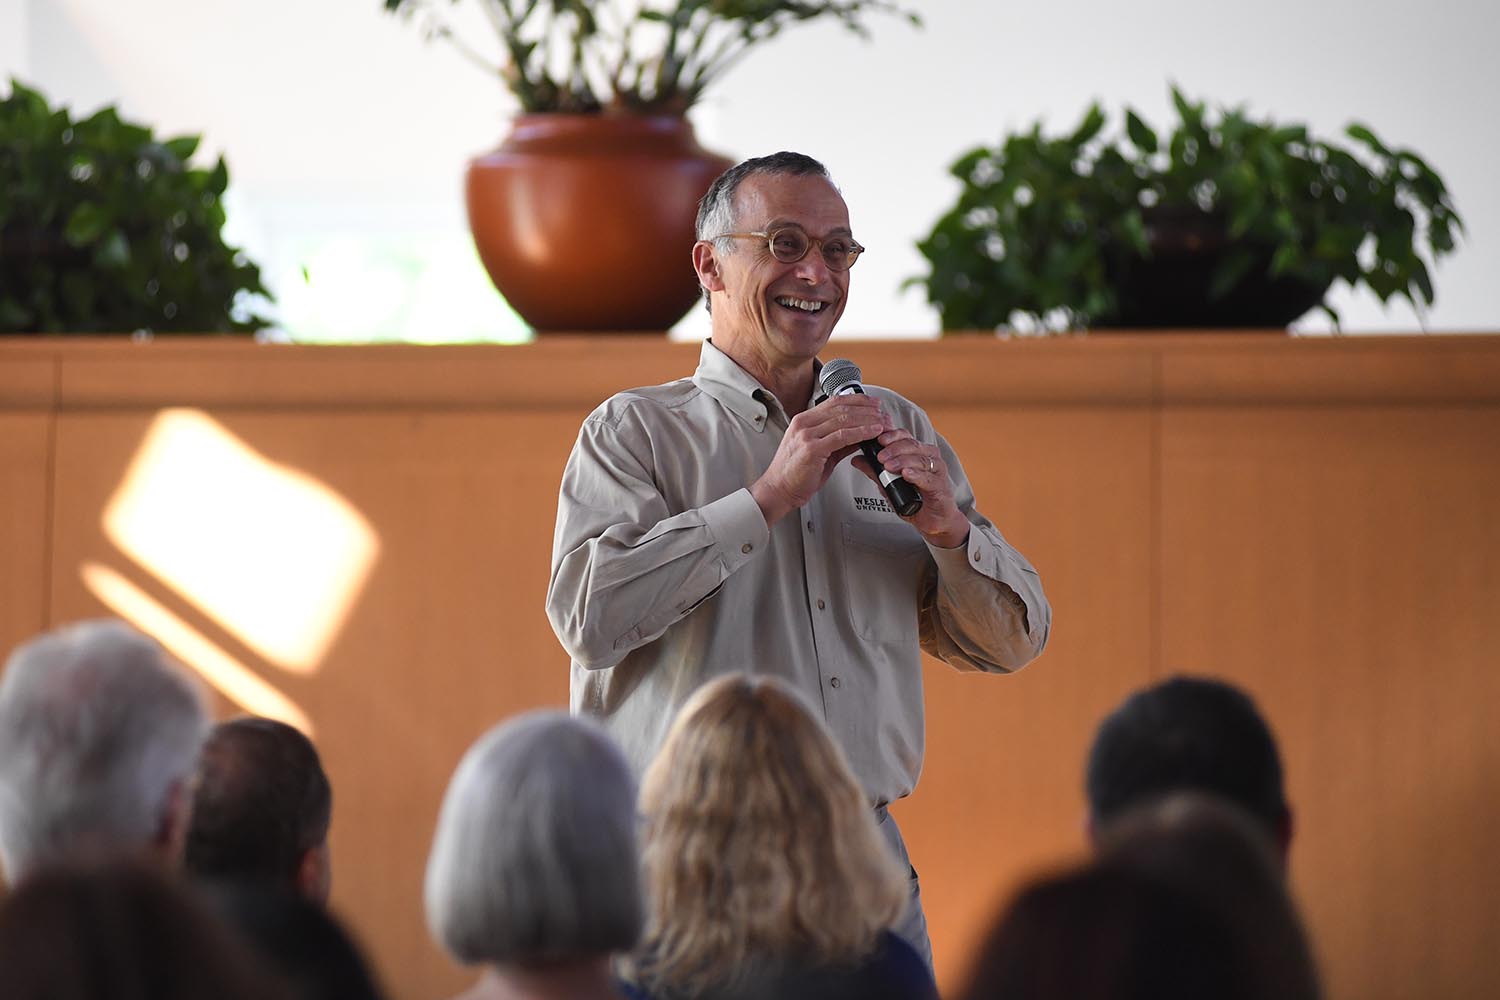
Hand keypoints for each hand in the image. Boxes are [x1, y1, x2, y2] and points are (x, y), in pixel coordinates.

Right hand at [752, 394, 888, 524]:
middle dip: (867, 409)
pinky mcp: (812, 449)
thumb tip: (861, 434)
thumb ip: (839, 440)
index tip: (873, 403)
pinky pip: (842, 436)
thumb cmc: (796, 473)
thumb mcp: (819, 451)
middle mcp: (804, 423)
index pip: (835, 402)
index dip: (857, 400)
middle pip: (842, 408)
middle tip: (883, 413)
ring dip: (868, 420)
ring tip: (883, 422)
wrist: (778, 489)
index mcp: (804, 420)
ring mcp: (806, 435)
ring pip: (844, 420)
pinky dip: (861, 433)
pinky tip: (873, 433)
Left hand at [852, 429, 970, 547]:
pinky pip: (928, 477)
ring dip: (903, 461)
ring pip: (920, 459)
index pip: (905, 436)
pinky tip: (906, 474)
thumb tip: (856, 459)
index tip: (878, 439)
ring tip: (888, 466)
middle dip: (893, 449)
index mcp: (918, 452)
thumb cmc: (914, 499)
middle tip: (879, 456)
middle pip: (912, 445)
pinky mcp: (940, 486)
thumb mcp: (889, 484)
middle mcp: (929, 457)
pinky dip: (916, 475)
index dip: (892, 435)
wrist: (933, 520)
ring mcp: (937, 470)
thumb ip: (874, 471)